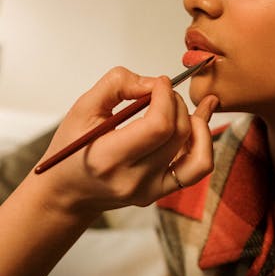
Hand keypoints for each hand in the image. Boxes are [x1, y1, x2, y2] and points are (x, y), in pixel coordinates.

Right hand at [36, 67, 218, 221]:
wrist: (70, 191)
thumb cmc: (74, 148)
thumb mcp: (82, 108)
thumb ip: (116, 85)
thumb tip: (153, 83)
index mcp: (109, 158)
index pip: (158, 126)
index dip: (166, 97)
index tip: (160, 83)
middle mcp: (133, 179)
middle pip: (178, 134)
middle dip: (177, 103)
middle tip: (163, 92)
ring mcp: (151, 190)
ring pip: (197, 153)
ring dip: (197, 122)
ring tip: (181, 108)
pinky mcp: (162, 193)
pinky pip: (197, 168)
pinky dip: (203, 142)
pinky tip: (198, 122)